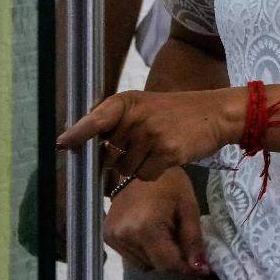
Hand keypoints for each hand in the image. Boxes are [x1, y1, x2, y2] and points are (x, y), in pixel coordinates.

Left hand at [57, 87, 237, 182]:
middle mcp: (136, 117)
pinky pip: (145, 176)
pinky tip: (167, 157)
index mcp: (126, 103)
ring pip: (125, 169)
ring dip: (138, 166)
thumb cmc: (175, 113)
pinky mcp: (167, 152)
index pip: (95, 120)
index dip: (77, 134)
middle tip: (141, 146)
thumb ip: (113, 122)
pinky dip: (153, 172)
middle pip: (108, 156)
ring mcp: (152, 135)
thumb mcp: (143, 107)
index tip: (62, 145)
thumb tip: (75, 147)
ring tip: (158, 149)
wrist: (216, 113)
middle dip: (118, 159)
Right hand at [104, 166, 207, 274]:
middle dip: (175, 261)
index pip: (167, 263)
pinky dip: (146, 252)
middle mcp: (124, 237)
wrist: (138, 167)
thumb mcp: (188, 208)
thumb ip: (193, 239)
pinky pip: (132, 257)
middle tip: (188, 248)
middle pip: (156, 266)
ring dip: (159, 257)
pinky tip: (153, 234)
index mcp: (145, 229)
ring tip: (168, 235)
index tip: (203, 270)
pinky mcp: (107, 237)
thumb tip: (200, 268)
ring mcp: (113, 238)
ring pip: (144, 264)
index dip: (187, 270)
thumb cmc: (169, 183)